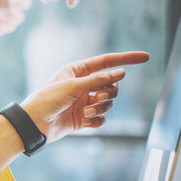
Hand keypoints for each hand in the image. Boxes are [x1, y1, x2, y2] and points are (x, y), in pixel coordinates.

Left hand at [21, 51, 149, 141]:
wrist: (35, 124)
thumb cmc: (48, 99)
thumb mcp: (74, 86)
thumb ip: (99, 80)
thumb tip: (121, 73)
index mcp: (78, 71)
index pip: (107, 62)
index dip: (126, 59)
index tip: (145, 57)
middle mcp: (83, 85)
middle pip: (111, 85)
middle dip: (108, 92)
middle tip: (96, 97)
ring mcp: (84, 102)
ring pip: (108, 102)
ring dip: (101, 107)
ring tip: (87, 112)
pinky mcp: (84, 118)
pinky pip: (102, 118)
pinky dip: (97, 120)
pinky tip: (84, 121)